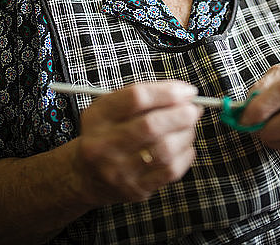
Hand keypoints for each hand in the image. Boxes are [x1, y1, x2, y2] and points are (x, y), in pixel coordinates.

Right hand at [71, 81, 201, 206]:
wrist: (86, 175)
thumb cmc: (107, 132)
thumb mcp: (110, 108)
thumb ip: (142, 97)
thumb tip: (183, 93)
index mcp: (98, 117)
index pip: (136, 98)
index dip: (167, 92)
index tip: (187, 90)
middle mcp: (105, 144)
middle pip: (151, 125)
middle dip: (181, 114)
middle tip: (194, 109)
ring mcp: (119, 170)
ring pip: (165, 149)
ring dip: (186, 133)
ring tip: (189, 126)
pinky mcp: (135, 189)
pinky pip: (170, 171)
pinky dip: (185, 154)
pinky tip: (185, 145)